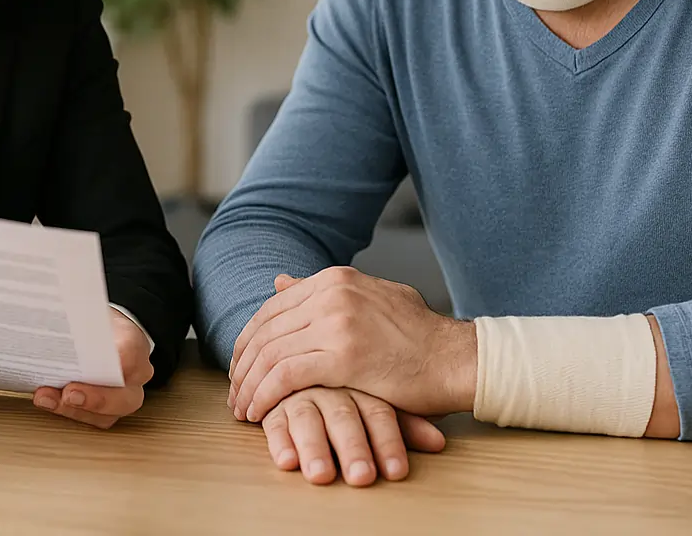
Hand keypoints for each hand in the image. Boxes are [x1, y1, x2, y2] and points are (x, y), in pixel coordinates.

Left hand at [31, 308, 152, 428]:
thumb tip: (54, 303)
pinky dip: (68, 412)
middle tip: (68, 393)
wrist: (102, 333)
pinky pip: (92, 419)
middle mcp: (136, 375)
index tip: (95, 364)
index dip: (116, 361)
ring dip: (73, 409)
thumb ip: (77, 312)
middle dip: (94, 398)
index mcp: (134, 342)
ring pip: (107, 414)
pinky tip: (48, 400)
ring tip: (45, 397)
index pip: (131, 353)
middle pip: (125, 396)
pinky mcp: (106, 411)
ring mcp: (124, 396)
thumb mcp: (88, 308)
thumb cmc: (95, 323)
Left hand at [229, 268, 475, 422]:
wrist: (456, 358)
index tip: (240, 367)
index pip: (273, 308)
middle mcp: (332, 293)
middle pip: (266, 330)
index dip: (249, 340)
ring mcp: (338, 321)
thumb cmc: (417, 338)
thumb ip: (323, 292)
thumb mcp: (369, 299)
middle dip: (243, 365)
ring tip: (243, 408)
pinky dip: (266, 396)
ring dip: (249, 385)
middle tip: (234, 393)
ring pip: (271, 353)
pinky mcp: (344, 356)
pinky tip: (259, 413)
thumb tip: (279, 282)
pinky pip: (287, 375)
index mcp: (336, 279)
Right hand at [261, 387, 445, 485]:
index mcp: (362, 382)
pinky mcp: (274, 403)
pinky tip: (286, 461)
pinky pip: (275, 420)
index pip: (379, 411)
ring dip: (314, 447)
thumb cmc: (355, 386)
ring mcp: (301, 392)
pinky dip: (279, 440)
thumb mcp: (383, 400)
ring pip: (307, 417)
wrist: (312, 348)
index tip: (396, 472)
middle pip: (343, 415)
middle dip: (352, 448)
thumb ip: (406, 422)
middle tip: (361, 476)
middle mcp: (331, 385)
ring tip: (322, 476)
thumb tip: (439, 442)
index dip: (388, 442)